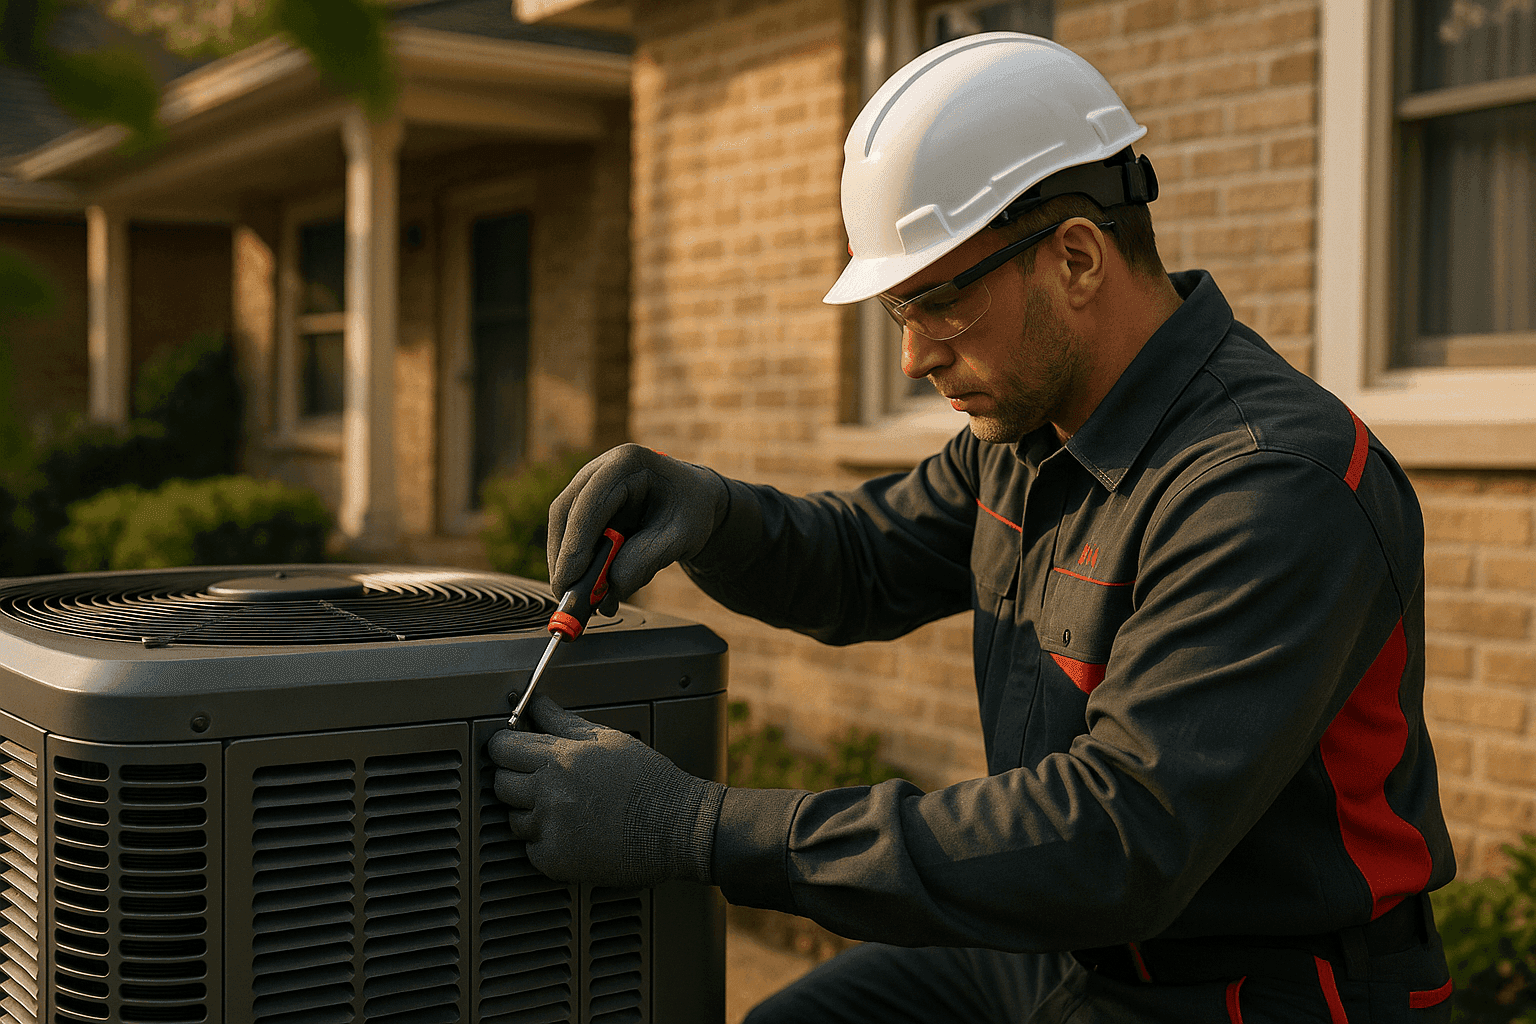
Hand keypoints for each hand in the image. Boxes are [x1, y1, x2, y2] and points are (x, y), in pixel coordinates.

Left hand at [488, 694, 725, 887]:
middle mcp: (550, 794)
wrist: (676, 826)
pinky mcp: (556, 861)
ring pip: (513, 820)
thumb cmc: (648, 782)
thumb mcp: (609, 740)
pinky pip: (531, 850)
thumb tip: (538, 705)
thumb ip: (564, 722)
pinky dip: (545, 843)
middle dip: (514, 780)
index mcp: (561, 759)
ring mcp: (552, 830)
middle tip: (539, 781)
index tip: (509, 751)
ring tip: (564, 809)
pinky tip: (572, 832)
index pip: (502, 749)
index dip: (504, 747)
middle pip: (500, 785)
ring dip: (530, 814)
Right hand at [547, 444, 729, 612]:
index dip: (576, 542)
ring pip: (562, 525)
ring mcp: (589, 484)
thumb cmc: (691, 512)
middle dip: (564, 557)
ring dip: (566, 563)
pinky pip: (570, 534)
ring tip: (582, 597)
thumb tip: (611, 588)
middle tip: (566, 594)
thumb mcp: (682, 537)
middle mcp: (602, 468)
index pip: (591, 501)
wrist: (694, 502)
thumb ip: (647, 561)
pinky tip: (589, 585)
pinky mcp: (585, 504)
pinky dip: (575, 562)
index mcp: (629, 462)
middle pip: (566, 511)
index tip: (570, 579)